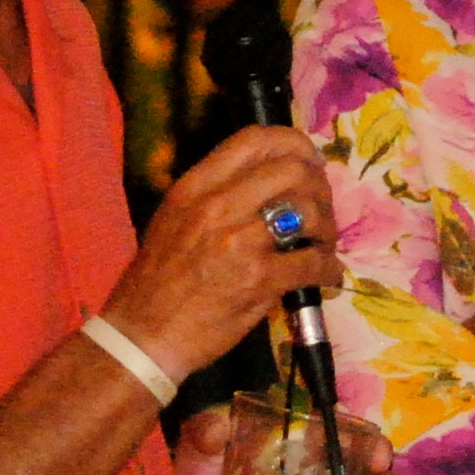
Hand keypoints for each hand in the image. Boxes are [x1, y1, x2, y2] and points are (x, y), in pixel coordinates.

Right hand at [100, 127, 343, 380]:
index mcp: (196, 186)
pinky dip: (328, 268)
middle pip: (293, 170)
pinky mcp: (259, 278)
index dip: (294, 144)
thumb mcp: (174, 219)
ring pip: (309, 211)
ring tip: (322, 245)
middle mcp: (218, 204)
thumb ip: (215, 196)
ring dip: (327, 229)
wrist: (145, 334)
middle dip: (319, 188)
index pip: (255, 140)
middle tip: (320, 210)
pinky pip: (312, 261)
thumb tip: (268, 187)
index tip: (308, 161)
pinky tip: (326, 275)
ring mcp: (240, 240)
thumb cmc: (158, 281)